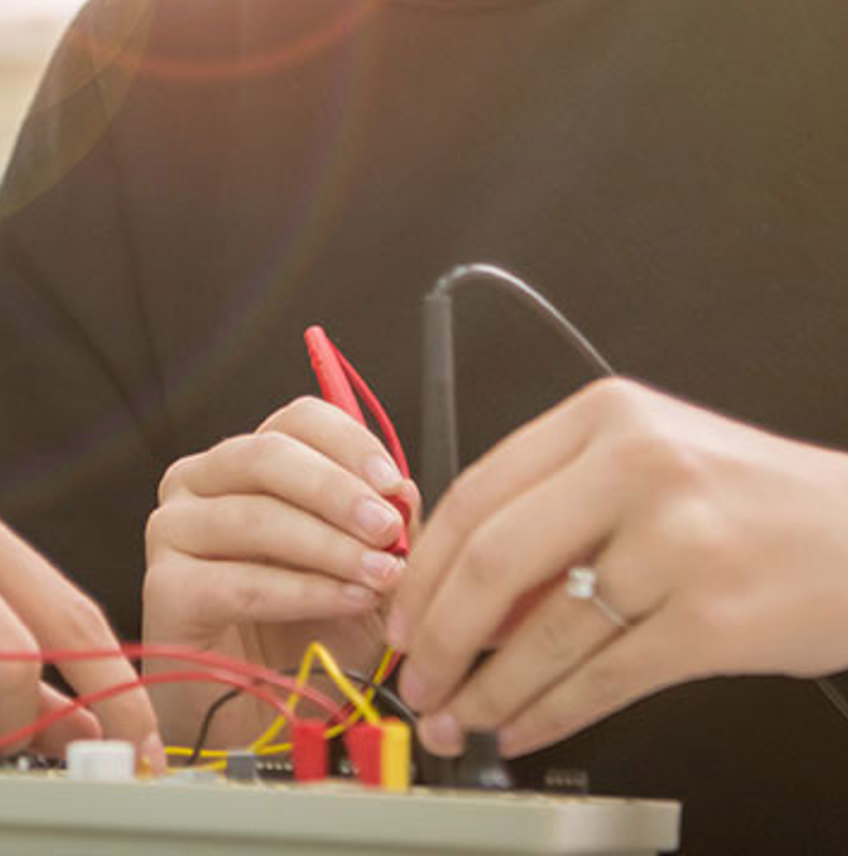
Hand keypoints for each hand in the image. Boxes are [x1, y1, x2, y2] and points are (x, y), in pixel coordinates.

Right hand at [142, 397, 417, 744]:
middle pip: (266, 454)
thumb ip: (382, 528)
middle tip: (389, 529)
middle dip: (336, 490)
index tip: (394, 484)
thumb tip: (401, 491)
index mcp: (244, 464)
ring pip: (254, 515)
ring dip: (328, 545)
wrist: (262, 719)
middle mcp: (197, 483)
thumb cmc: (308, 639)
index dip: (347, 443)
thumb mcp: (363, 571)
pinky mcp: (165, 588)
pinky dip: (302, 591)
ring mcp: (172, 531)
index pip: (294, 421)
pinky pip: (240, 580)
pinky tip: (345, 600)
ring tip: (380, 575)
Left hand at [388, 377, 847, 757]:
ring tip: (458, 715)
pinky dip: (549, 710)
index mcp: (602, 418)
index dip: (424, 560)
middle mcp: (634, 468)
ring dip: (488, 686)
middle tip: (414, 671)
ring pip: (544, 629)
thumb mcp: (646, 463)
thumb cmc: (748, 500)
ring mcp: (675, 544)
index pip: (477, 489)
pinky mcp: (712, 620)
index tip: (398, 606)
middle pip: (493, 557)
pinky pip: (603, 675)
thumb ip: (557, 507)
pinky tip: (521, 728)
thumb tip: (462, 593)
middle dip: (438, 629)